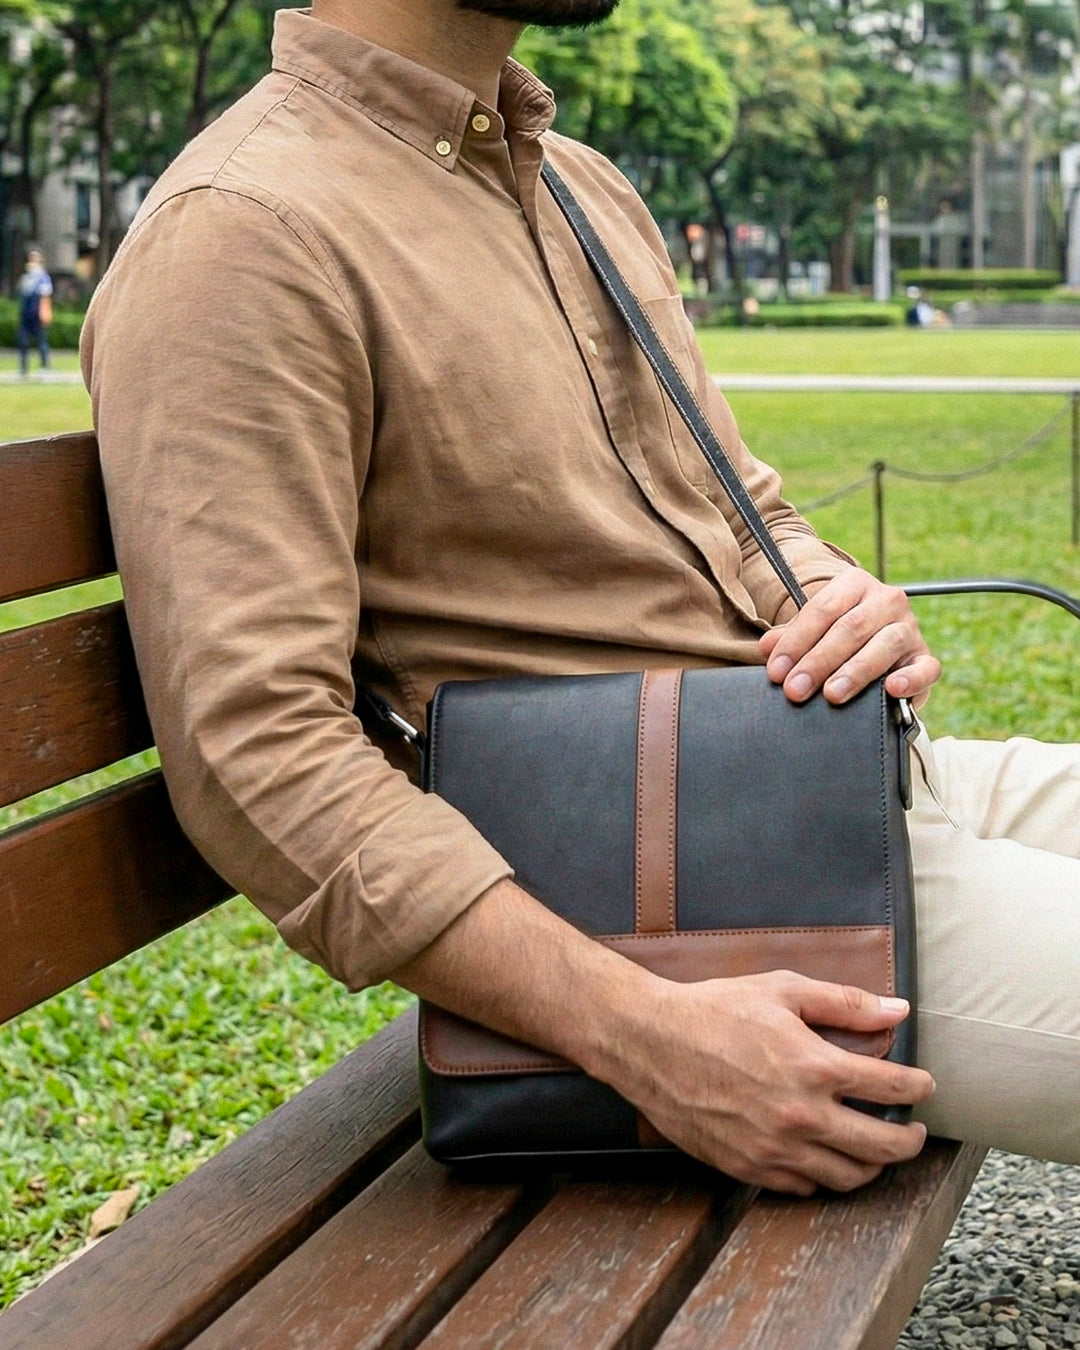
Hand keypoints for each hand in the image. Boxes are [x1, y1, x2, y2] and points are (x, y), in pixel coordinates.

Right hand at [612, 971, 933, 1194]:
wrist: (649, 1042)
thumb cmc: (714, 1009)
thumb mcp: (781, 990)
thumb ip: (845, 1001)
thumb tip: (898, 1009)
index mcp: (815, 1066)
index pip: (892, 1087)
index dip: (918, 1086)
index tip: (925, 1085)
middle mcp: (802, 1116)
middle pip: (883, 1147)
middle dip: (910, 1141)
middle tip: (915, 1131)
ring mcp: (775, 1149)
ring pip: (848, 1177)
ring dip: (873, 1167)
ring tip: (877, 1152)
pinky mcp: (748, 1168)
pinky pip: (805, 1189)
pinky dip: (826, 1178)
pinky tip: (826, 1159)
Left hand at [760, 568, 939, 708]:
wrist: (875, 643)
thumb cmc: (835, 636)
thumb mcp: (812, 631)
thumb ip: (790, 637)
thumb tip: (766, 648)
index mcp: (854, 585)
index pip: (823, 610)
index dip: (796, 641)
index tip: (776, 671)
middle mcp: (886, 600)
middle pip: (851, 628)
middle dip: (819, 661)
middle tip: (795, 689)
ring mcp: (909, 628)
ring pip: (885, 644)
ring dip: (855, 671)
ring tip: (832, 694)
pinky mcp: (924, 657)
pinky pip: (926, 667)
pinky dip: (912, 678)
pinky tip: (892, 689)